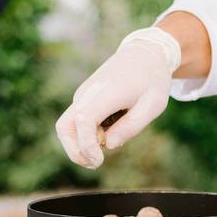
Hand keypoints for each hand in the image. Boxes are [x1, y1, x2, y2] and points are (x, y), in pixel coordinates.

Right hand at [56, 30, 179, 167]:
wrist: (145, 53)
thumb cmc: (152, 80)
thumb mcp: (152, 105)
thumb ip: (130, 127)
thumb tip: (108, 146)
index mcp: (104, 93)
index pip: (82, 123)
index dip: (86, 146)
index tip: (100, 161)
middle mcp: (88, 94)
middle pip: (64, 127)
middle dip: (74, 151)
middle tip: (95, 163)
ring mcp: (84, 95)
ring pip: (70, 125)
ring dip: (82, 143)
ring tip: (108, 144)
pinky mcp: (85, 97)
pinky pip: (80, 120)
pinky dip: (89, 132)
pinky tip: (113, 126)